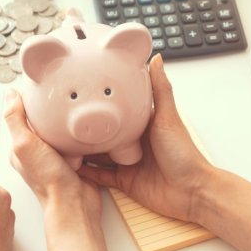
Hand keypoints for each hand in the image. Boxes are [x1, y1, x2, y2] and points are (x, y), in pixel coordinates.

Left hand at [4, 90, 118, 250]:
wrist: (76, 203)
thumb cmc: (49, 181)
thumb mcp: (25, 144)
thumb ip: (16, 120)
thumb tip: (10, 95)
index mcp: (21, 146)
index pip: (20, 114)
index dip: (27, 98)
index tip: (36, 83)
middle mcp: (38, 150)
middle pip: (42, 119)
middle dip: (48, 106)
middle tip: (57, 89)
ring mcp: (57, 155)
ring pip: (60, 127)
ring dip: (66, 118)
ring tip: (72, 103)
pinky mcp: (75, 158)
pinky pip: (77, 138)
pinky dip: (80, 130)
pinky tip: (84, 124)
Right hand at [78, 54, 213, 222]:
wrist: (191, 191)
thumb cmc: (184, 154)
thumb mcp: (168, 117)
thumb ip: (159, 89)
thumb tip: (156, 58)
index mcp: (142, 124)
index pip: (117, 111)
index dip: (101, 103)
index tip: (82, 93)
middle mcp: (132, 142)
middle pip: (103, 133)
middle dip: (86, 127)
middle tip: (62, 117)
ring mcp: (126, 162)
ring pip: (97, 154)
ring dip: (81, 149)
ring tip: (59, 140)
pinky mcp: (123, 181)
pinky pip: (99, 176)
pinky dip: (85, 172)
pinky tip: (70, 164)